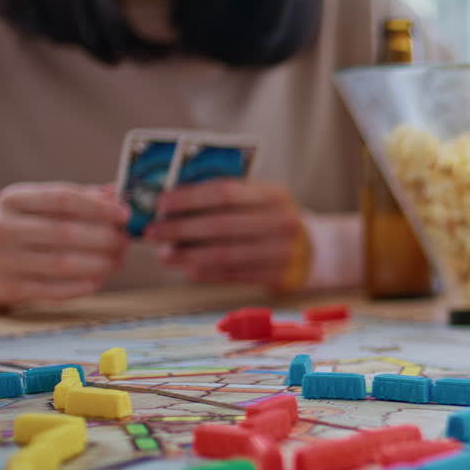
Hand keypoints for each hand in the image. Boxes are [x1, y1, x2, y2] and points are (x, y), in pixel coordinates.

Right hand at [0, 182, 128, 309]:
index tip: (125, 214)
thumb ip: (81, 198)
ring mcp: (3, 259)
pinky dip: (82, 286)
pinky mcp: (9, 288)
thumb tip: (119, 192)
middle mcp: (3, 227)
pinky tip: (99, 280)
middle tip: (125, 241)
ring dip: (99, 263)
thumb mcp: (43, 208)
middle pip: (65, 232)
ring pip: (63, 263)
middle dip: (104, 238)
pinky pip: (55, 290)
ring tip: (117, 261)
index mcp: (13, 199)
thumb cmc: (27, 232)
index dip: (99, 207)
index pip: (63, 198)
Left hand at [147, 180, 308, 289]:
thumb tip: (172, 201)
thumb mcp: (261, 200)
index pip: (225, 192)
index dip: (189, 198)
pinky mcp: (278, 276)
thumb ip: (227, 197)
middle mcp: (281, 222)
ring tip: (163, 254)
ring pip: (224, 254)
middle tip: (152, 232)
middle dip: (180, 229)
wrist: (317, 251)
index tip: (161, 203)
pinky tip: (187, 268)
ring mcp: (282, 252)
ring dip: (188, 255)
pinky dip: (206, 272)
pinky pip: (233, 275)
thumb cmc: (273, 220)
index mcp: (274, 194)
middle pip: (221, 225)